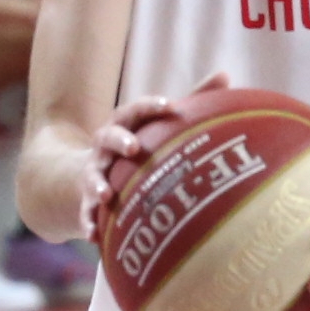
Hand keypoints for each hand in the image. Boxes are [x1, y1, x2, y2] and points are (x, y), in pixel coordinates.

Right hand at [81, 73, 223, 233]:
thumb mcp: (157, 124)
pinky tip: (94, 235)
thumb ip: (190, 100)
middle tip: (133, 148)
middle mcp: (105, 146)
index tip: (170, 106)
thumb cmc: (136, 145)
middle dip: (118, 140)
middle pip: (107, 137)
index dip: (149, 107)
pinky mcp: (86, 200)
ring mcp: (93, 173)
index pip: (134, 111)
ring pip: (92, 176)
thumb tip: (225, 75)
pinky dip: (87, 221)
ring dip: (97, 184)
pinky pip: (84, 211)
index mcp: (124, 125)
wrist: (87, 174)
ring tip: (105, 196)